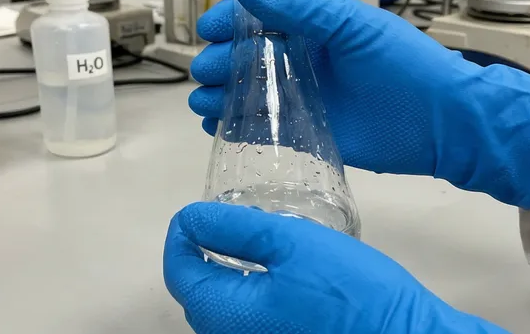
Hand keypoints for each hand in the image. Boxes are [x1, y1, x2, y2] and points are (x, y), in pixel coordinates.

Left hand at [163, 202, 507, 333]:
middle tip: (229, 218)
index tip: (198, 209)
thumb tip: (191, 217)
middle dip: (203, 251)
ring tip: (254, 239)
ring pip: (223, 306)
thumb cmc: (351, 294)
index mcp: (223, 314)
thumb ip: (235, 228)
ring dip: (228, 271)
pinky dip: (250, 291)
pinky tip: (279, 272)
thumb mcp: (292, 243)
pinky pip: (249, 319)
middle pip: (196, 291)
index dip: (181, 234)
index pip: (178, 270)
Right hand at [188, 0, 529, 208]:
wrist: (442, 123)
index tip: (209, 30)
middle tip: (208, 70)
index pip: (260, 18)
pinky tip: (218, 126)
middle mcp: (306, 61)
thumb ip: (298, 8)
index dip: (231, 22)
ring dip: (221, 94)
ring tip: (205, 102)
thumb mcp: (349, 26)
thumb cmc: (405, 66)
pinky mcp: (309, 134)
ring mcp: (305, 98)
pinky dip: (237, 127)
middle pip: (247, 57)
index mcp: (315, 28)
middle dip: (220, 61)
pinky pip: (264, 128)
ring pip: (249, 93)